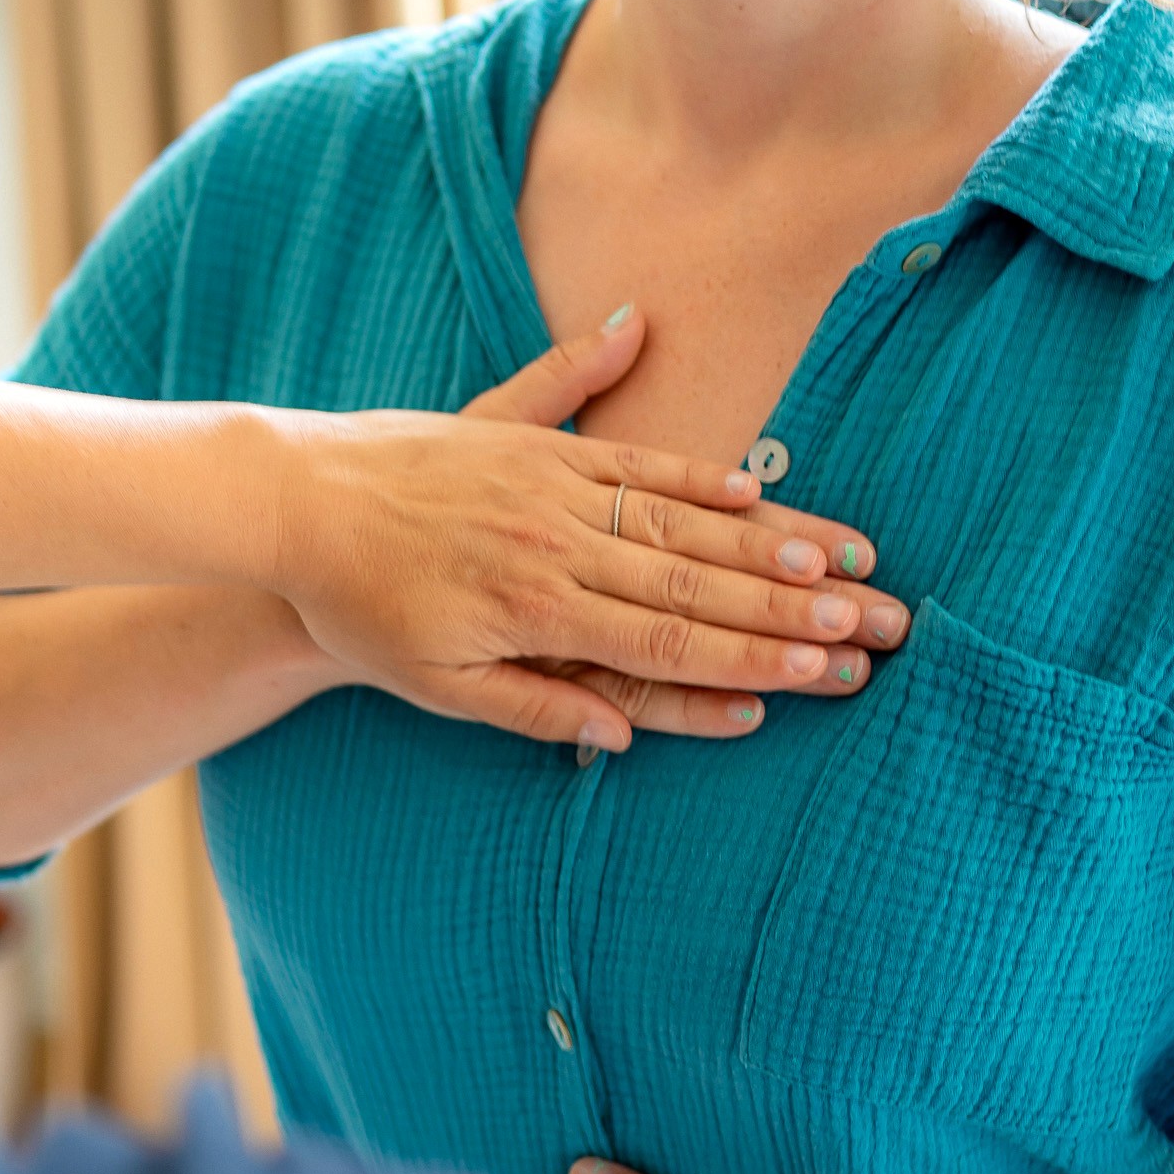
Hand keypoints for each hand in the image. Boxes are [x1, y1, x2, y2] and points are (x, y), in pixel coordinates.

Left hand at [265, 306, 905, 754]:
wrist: (295, 502)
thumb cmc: (361, 607)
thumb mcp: (433, 683)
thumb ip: (532, 707)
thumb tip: (623, 734)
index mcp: (534, 610)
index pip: (667, 639)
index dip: (753, 655)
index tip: (827, 668)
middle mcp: (555, 542)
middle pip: (697, 581)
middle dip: (794, 607)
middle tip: (878, 622)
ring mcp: (550, 485)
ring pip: (681, 520)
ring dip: (769, 542)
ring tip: (848, 560)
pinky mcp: (534, 440)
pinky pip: (631, 458)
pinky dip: (696, 474)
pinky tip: (755, 489)